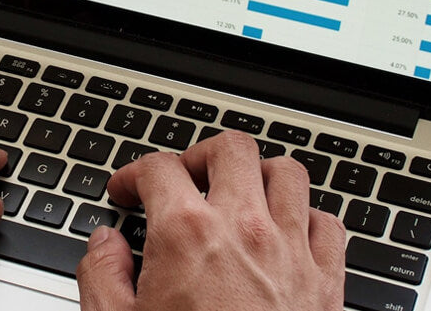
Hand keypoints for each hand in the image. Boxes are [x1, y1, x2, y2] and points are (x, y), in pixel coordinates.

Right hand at [76, 131, 344, 310]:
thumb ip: (102, 277)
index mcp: (187, 235)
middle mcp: (245, 229)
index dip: (133, 173)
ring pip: (288, 173)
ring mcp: (292, 251)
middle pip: (231, 149)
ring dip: (260, 176)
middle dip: (201, 156)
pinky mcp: (327, 281)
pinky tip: (288, 234)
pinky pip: (328, 223)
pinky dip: (308, 218)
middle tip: (184, 180)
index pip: (159, 169)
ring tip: (239, 194)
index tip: (127, 192)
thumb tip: (104, 245)